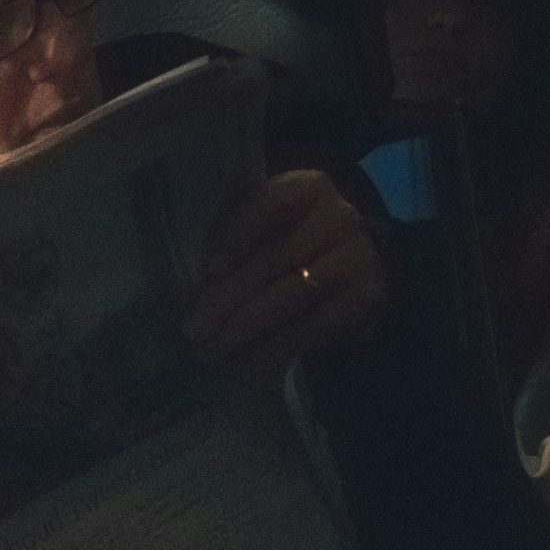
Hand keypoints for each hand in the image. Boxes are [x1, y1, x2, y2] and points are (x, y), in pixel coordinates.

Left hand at [181, 169, 385, 366]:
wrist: (346, 275)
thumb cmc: (286, 245)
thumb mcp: (264, 228)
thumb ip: (231, 231)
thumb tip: (182, 265)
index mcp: (308, 187)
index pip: (270, 203)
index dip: (237, 234)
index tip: (207, 269)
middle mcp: (340, 215)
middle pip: (275, 257)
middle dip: (227, 297)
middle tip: (190, 329)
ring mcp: (359, 256)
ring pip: (291, 295)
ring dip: (244, 327)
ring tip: (208, 349)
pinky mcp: (367, 297)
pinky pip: (313, 325)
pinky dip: (274, 347)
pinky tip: (243, 362)